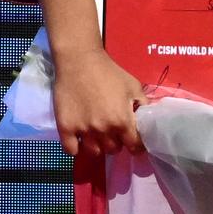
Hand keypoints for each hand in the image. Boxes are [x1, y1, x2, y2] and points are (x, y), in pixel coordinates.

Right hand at [51, 43, 143, 159]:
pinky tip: (78, 139)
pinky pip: (71, 150)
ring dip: (97, 145)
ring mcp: (83, 130)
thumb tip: (147, 120)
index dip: (136, 145)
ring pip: (94, 152)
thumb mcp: (133, 85)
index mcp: (122, 121)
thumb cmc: (108, 72)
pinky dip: (76, 148)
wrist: (79, 60)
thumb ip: (142, 105)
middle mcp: (104, 129)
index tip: (133, 141)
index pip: (134, 146)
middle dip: (115, 142)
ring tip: (96, 134)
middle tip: (112, 132)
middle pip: (113, 150)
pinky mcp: (66, 127)